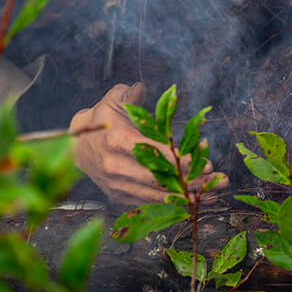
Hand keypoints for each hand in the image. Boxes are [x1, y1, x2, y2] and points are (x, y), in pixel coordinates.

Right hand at [69, 82, 226, 204]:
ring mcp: (117, 185)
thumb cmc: (101, 122)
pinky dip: (174, 203)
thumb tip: (143, 88)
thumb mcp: (113, 102)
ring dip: (189, 195)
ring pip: (157, 194)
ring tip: (215, 194)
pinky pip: (150, 202)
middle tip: (218, 179)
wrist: (73, 149)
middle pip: (159, 178)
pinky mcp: (120, 197)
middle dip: (191, 181)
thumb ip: (132, 94)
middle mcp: (116, 167)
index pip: (152, 152)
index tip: (203, 159)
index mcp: (116, 140)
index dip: (178, 158)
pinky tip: (196, 200)